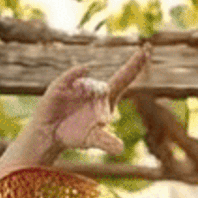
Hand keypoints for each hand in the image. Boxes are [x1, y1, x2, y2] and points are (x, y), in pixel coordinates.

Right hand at [29, 48, 147, 155]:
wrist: (50, 135)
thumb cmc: (74, 134)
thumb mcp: (93, 139)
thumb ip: (107, 142)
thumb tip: (120, 149)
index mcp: (106, 98)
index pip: (124, 77)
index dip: (136, 63)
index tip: (148, 47)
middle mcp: (94, 88)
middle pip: (103, 88)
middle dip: (100, 97)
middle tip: (92, 116)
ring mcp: (77, 85)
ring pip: (87, 86)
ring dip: (86, 97)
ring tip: (75, 115)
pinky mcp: (61, 86)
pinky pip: (71, 76)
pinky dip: (76, 73)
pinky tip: (83, 70)